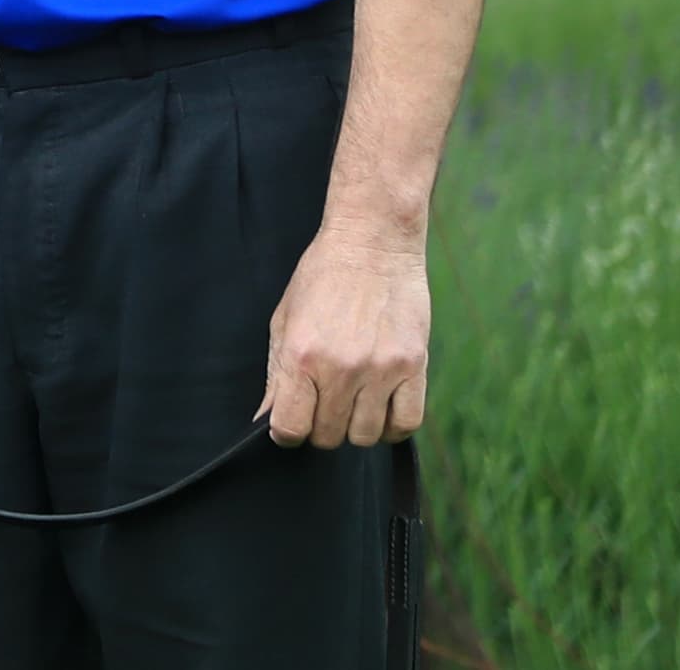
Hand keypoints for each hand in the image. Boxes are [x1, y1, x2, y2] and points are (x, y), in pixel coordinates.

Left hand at [263, 226, 429, 446]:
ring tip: (352, 399)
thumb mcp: (284, 319)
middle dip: (320, 426)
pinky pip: (405, 424)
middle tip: (323, 402)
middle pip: (328, 435)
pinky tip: (381, 406)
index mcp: (301, 354)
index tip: (291, 421)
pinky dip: (391, 425)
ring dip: (355, 426)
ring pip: (366, 436)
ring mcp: (380, 370)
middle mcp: (340, 368)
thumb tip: (265, 419)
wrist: (372, 243)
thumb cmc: (321, 278)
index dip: (287, 432)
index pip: (290, 426)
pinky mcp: (414, 367)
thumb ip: (276, 373)